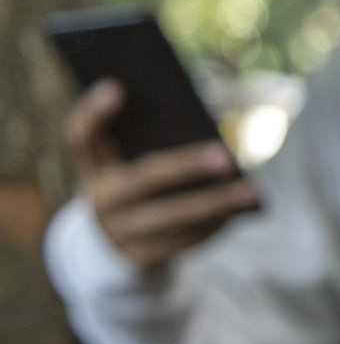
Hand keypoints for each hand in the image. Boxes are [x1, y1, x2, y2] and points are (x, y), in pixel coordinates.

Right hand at [68, 80, 257, 270]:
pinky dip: (217, 224)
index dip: (95, 112)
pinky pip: (187, 240)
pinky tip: (241, 211)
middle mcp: (102, 200)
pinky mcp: (145, 258)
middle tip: (228, 158)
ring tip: (253, 191)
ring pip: (174, 217)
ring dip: (218, 204)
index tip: (117, 85)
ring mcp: (122, 232)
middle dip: (188, 167)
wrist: (114, 245)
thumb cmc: (133, 186)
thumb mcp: (126, 162)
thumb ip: (147, 139)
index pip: (81, 136)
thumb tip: (201, 121)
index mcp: (93, 168)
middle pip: (146, 180)